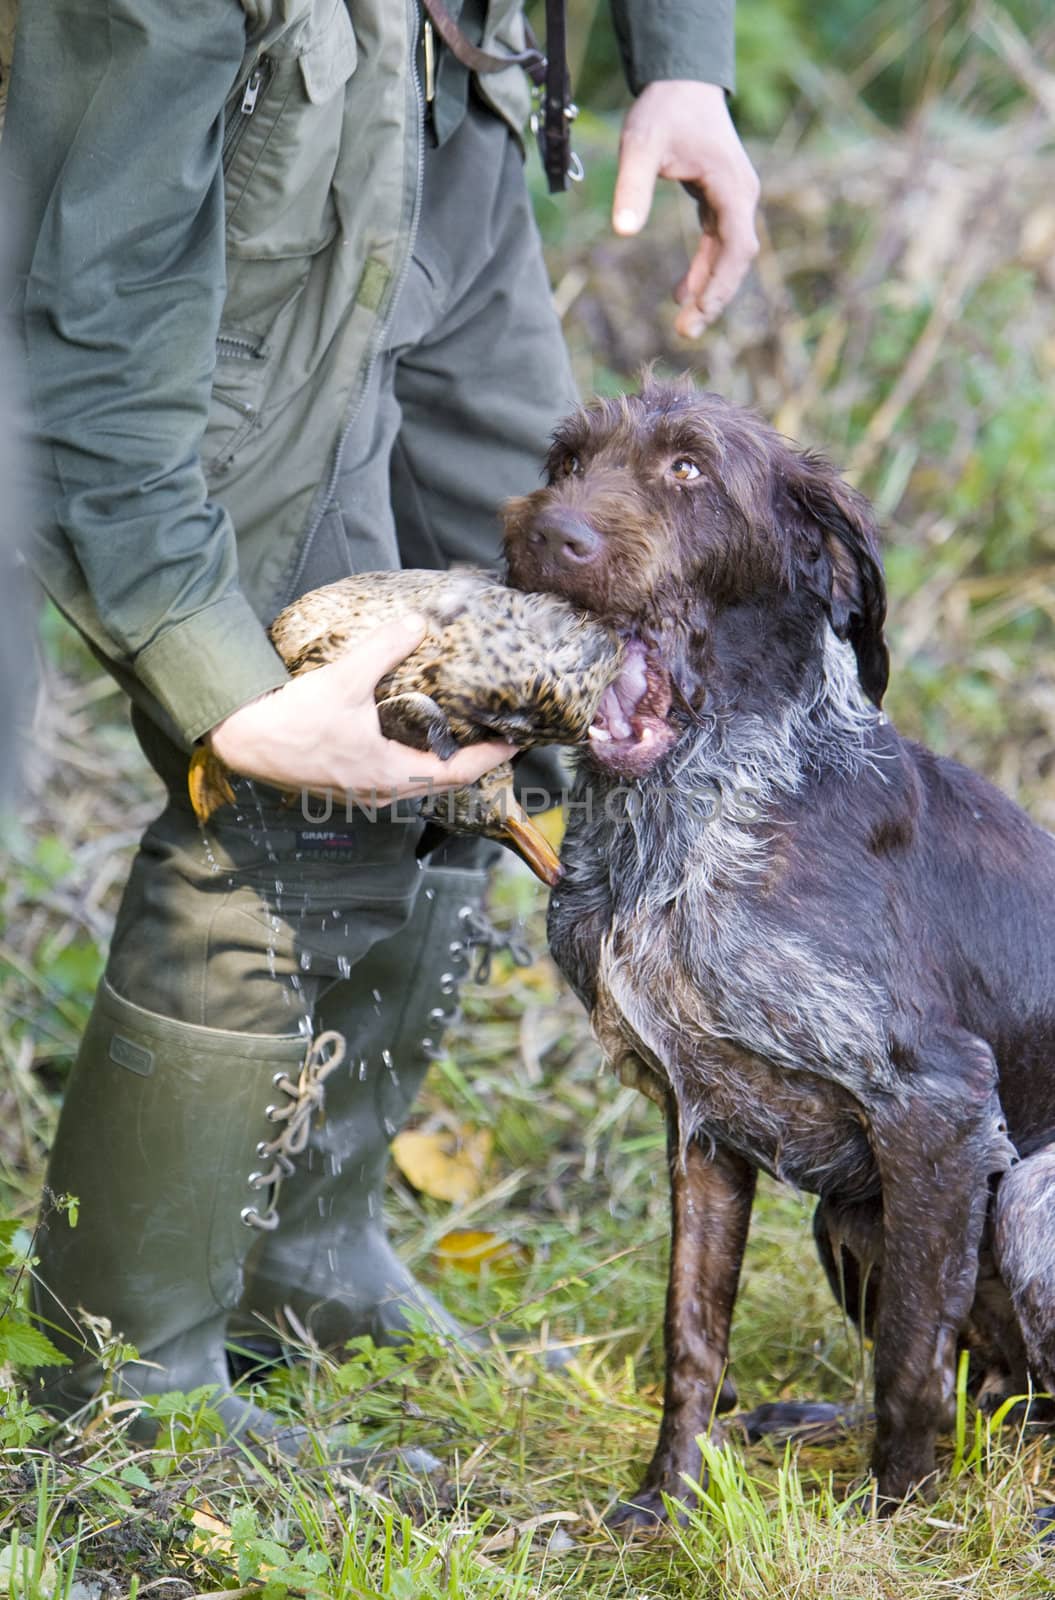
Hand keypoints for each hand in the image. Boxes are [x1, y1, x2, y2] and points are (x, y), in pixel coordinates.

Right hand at [207, 614, 514, 803]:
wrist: (245, 742)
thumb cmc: (293, 719)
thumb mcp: (344, 679)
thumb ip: (383, 650)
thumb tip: (417, 623)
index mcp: (390, 773)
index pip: (457, 772)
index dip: (490, 758)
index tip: (515, 743)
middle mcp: (382, 790)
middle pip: (443, 783)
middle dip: (474, 762)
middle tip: (498, 739)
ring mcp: (364, 792)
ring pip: (420, 784)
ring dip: (445, 765)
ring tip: (465, 740)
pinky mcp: (349, 785)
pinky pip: (398, 780)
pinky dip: (418, 764)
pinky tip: (417, 742)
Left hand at [612, 80, 759, 336]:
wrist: (682, 78)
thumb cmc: (663, 110)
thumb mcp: (641, 146)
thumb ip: (632, 187)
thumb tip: (621, 233)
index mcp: (733, 187)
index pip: (735, 247)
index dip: (718, 285)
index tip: (697, 314)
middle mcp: (742, 195)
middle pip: (737, 259)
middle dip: (714, 297)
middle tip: (685, 332)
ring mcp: (734, 197)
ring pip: (729, 255)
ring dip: (709, 288)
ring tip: (683, 323)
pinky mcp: (721, 198)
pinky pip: (718, 243)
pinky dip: (703, 269)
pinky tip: (681, 293)